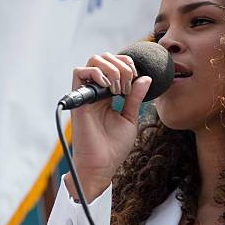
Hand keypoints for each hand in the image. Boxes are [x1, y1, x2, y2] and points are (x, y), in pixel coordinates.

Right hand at [65, 52, 151, 201]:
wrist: (102, 165)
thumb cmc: (114, 147)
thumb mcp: (130, 118)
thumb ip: (135, 97)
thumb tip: (145, 78)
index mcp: (108, 95)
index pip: (115, 65)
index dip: (128, 64)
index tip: (138, 78)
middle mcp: (96, 92)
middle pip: (104, 59)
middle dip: (121, 65)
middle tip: (128, 84)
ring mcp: (87, 95)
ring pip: (93, 61)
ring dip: (111, 68)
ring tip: (119, 88)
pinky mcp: (79, 101)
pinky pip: (79, 73)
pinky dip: (96, 73)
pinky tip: (108, 87)